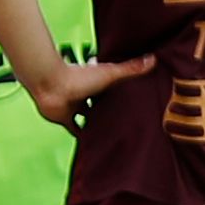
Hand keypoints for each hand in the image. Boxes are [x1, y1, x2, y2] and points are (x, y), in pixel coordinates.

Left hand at [16, 48, 145, 129]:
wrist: (50, 84)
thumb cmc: (78, 76)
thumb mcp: (110, 73)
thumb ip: (131, 69)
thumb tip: (154, 58)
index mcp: (96, 81)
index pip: (112, 87)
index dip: (122, 93)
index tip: (134, 100)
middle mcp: (85, 93)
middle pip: (100, 103)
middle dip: (110, 110)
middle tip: (128, 122)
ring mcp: (74, 106)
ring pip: (88, 116)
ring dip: (97, 123)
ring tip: (115, 135)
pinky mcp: (65, 118)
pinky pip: (75, 129)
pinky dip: (83, 136)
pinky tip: (93, 145)